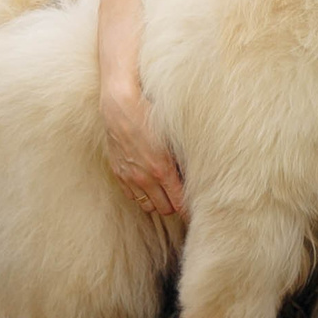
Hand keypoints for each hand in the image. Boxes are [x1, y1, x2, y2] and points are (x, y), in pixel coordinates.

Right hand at [102, 75, 185, 216]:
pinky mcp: (118, 174)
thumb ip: (183, 160)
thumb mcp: (173, 137)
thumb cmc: (151, 116)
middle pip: (165, 209)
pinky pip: (132, 196)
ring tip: (165, 192)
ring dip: (157, 201)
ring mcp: (130, 178)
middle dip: (174, 205)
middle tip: (182, 196)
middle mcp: (145, 178)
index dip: (189, 210)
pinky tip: (148, 184)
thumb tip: (198, 174)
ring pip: (148, 206)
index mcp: (162, 170)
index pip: (180, 203)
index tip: (197, 211)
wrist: (119, 106)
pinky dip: (141, 195)